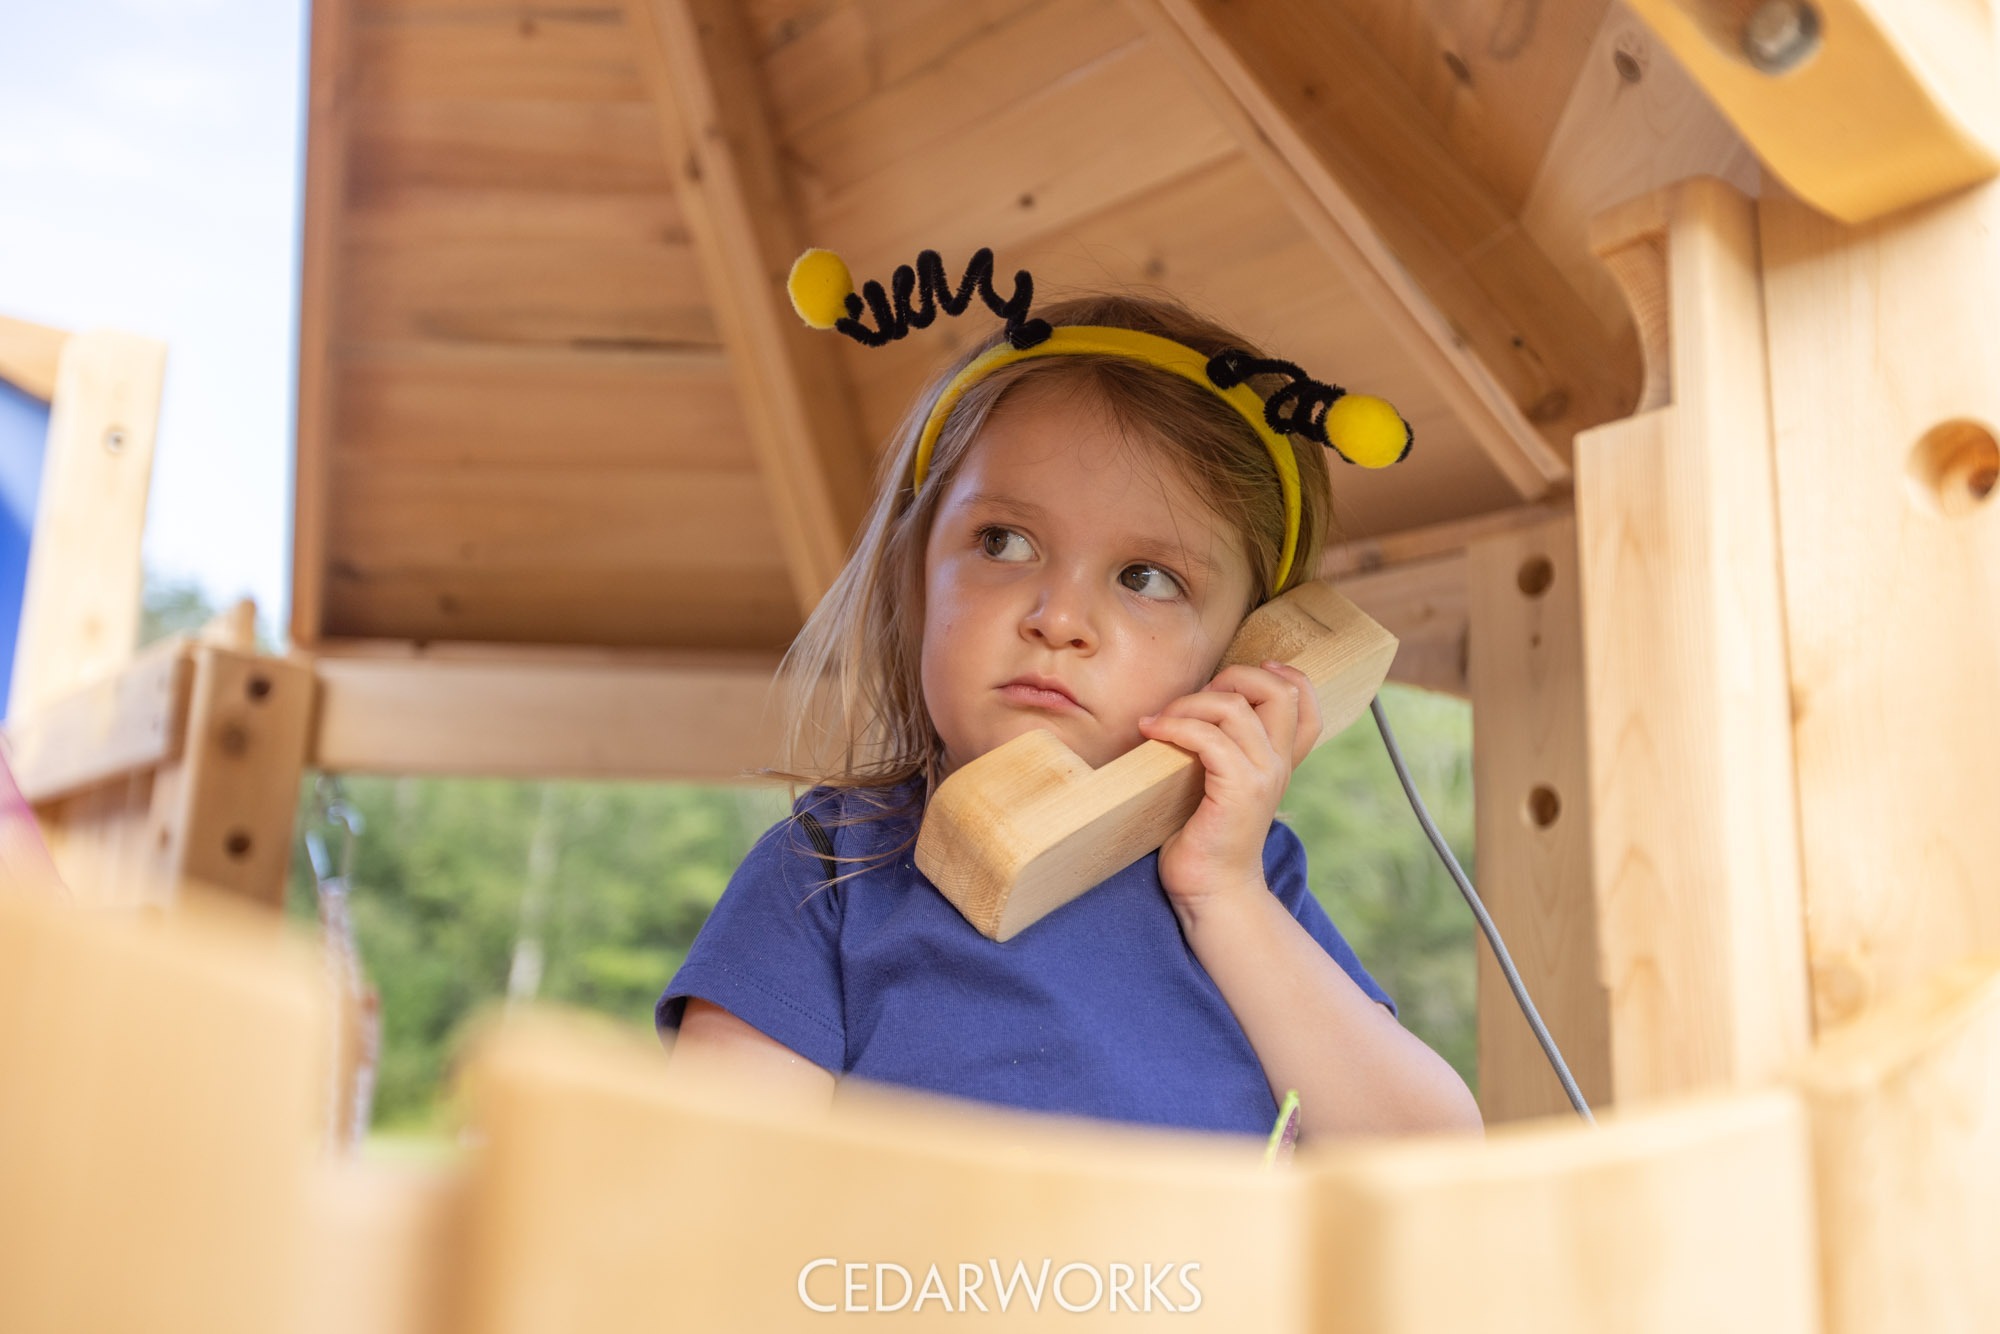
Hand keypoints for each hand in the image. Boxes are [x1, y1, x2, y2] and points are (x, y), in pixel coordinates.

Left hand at [1136, 660, 1321, 916]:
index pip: (1307, 703)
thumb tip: (1190, 706)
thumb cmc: (1205, 836)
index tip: (1250, 669)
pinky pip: (1209, 738)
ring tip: (1162, 719)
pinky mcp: (1238, 792)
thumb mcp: (1220, 784)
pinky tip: (1152, 731)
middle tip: (1195, 697)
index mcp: (1280, 760)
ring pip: (1235, 708)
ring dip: (1190, 703)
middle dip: (1233, 676)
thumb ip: (1221, 749)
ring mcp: (1262, 777)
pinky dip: (1176, 726)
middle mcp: (1279, 764)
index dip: (1286, 675)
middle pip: (1279, 691)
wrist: (1212, 891)